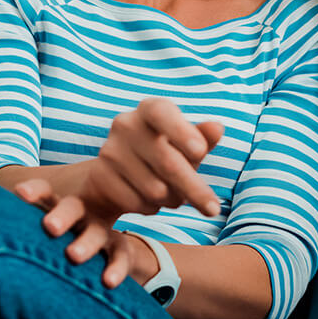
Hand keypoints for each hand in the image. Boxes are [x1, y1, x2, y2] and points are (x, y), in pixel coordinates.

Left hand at [14, 179, 155, 288]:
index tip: (19, 194)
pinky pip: (121, 254)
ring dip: (86, 243)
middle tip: (49, 227)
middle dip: (61, 216)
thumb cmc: (46, 238)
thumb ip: (7, 231)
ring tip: (73, 256)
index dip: (34, 191)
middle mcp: (79, 213)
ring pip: (96, 232)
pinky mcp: (116, 247)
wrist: (89, 242)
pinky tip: (108, 281)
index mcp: (54, 204)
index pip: (44, 192)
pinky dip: (117, 267)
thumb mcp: (28, 231)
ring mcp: (99, 229)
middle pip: (71, 208)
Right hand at [80, 98, 224, 220]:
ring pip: (156, 189)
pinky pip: (137, 203)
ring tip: (173, 194)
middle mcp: (126, 125)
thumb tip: (217, 128)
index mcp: (150, 109)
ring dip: (173, 199)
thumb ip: (202, 137)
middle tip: (214, 210)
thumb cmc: (164, 152)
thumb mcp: (186, 143)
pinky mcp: (100, 177)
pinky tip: (151, 199)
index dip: (181, 131)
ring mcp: (109, 151)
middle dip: (195, 189)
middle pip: (168, 162)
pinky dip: (153, 208)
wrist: (118, 173)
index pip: (162, 113)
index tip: (201, 151)